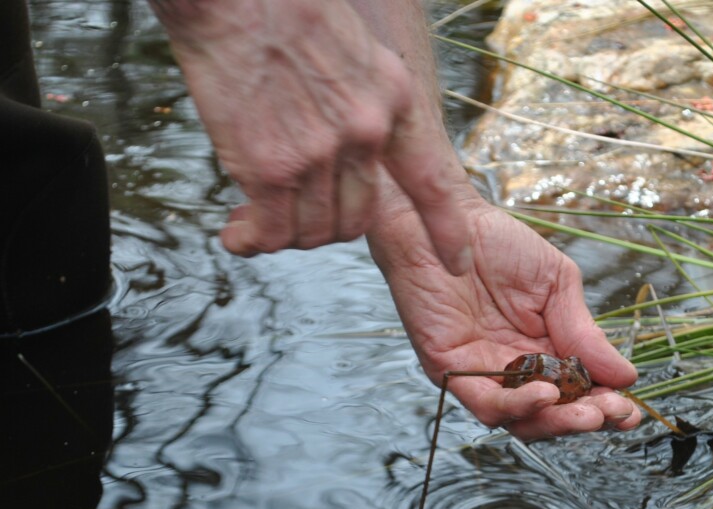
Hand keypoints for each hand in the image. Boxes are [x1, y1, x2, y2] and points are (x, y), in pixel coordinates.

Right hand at [151, 0, 471, 272]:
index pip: (432, 179)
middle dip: (328, 226)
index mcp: (394, 97)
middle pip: (359, 217)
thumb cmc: (279, 10)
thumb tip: (346, 151)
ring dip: (288, 234)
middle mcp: (366, 131)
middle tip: (294, 213)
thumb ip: (360, 104)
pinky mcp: (270, 167)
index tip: (457, 262)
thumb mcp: (352, 51)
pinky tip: (237, 232)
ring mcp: (320, 153)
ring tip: (257, 219)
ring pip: (317, 230)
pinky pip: (273, 231)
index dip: (446, 228)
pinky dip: (255, 240)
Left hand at [369, 196, 640, 440]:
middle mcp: (513, 370)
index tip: (631, 411)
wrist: (446, 218)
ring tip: (588, 413)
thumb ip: (585, 332)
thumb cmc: (497, 243)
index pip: (577, 392)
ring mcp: (481, 373)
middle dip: (587, 419)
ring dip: (558, 422)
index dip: (605, 406)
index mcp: (543, 350)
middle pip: (552, 415)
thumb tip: (626, 376)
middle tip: (615, 414)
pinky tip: (546, 395)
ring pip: (522, 420)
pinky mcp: (450, 369)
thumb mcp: (557, 285)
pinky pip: (485, 403)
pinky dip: (518, 407)